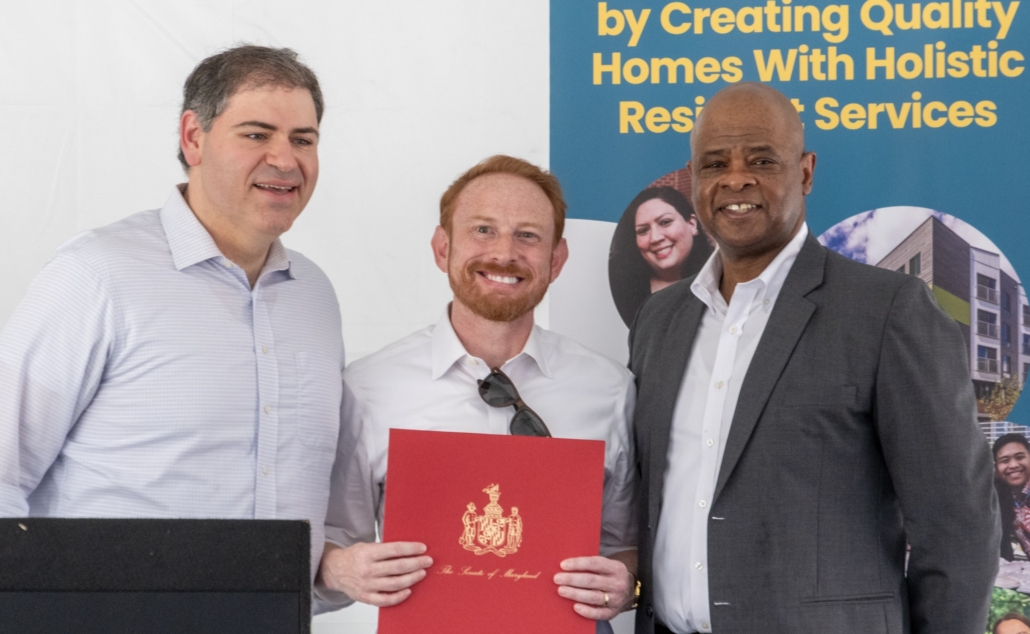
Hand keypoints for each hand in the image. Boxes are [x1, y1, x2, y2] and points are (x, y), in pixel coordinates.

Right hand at [317, 541, 432, 606]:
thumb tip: (408, 550)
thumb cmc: (354, 556)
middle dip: (416, 563)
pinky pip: (385, 600)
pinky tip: (409, 590)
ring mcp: (366, 585)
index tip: (423, 548)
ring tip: (422, 573)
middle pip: (397, 567)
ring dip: (411, 578)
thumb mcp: (366, 546)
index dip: (411, 549)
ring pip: (395, 584)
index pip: (394, 550)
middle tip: (428, 561)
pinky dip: (399, 597)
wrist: (334, 570)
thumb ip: (384, 549)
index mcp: (367, 553)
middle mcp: (367, 569)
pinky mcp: (365, 597)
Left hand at [553, 555, 634, 620]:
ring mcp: (616, 599)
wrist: (630, 591)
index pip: (595, 564)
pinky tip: (575, 607)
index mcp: (616, 567)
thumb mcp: (607, 565)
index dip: (578, 564)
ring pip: (594, 596)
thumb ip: (591, 565)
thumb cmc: (610, 576)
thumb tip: (566, 566)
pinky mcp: (613, 612)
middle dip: (572, 579)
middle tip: (557, 579)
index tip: (563, 565)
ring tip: (561, 590)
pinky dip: (587, 611)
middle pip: (592, 581)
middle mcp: (617, 583)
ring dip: (575, 593)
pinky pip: (599, 613)